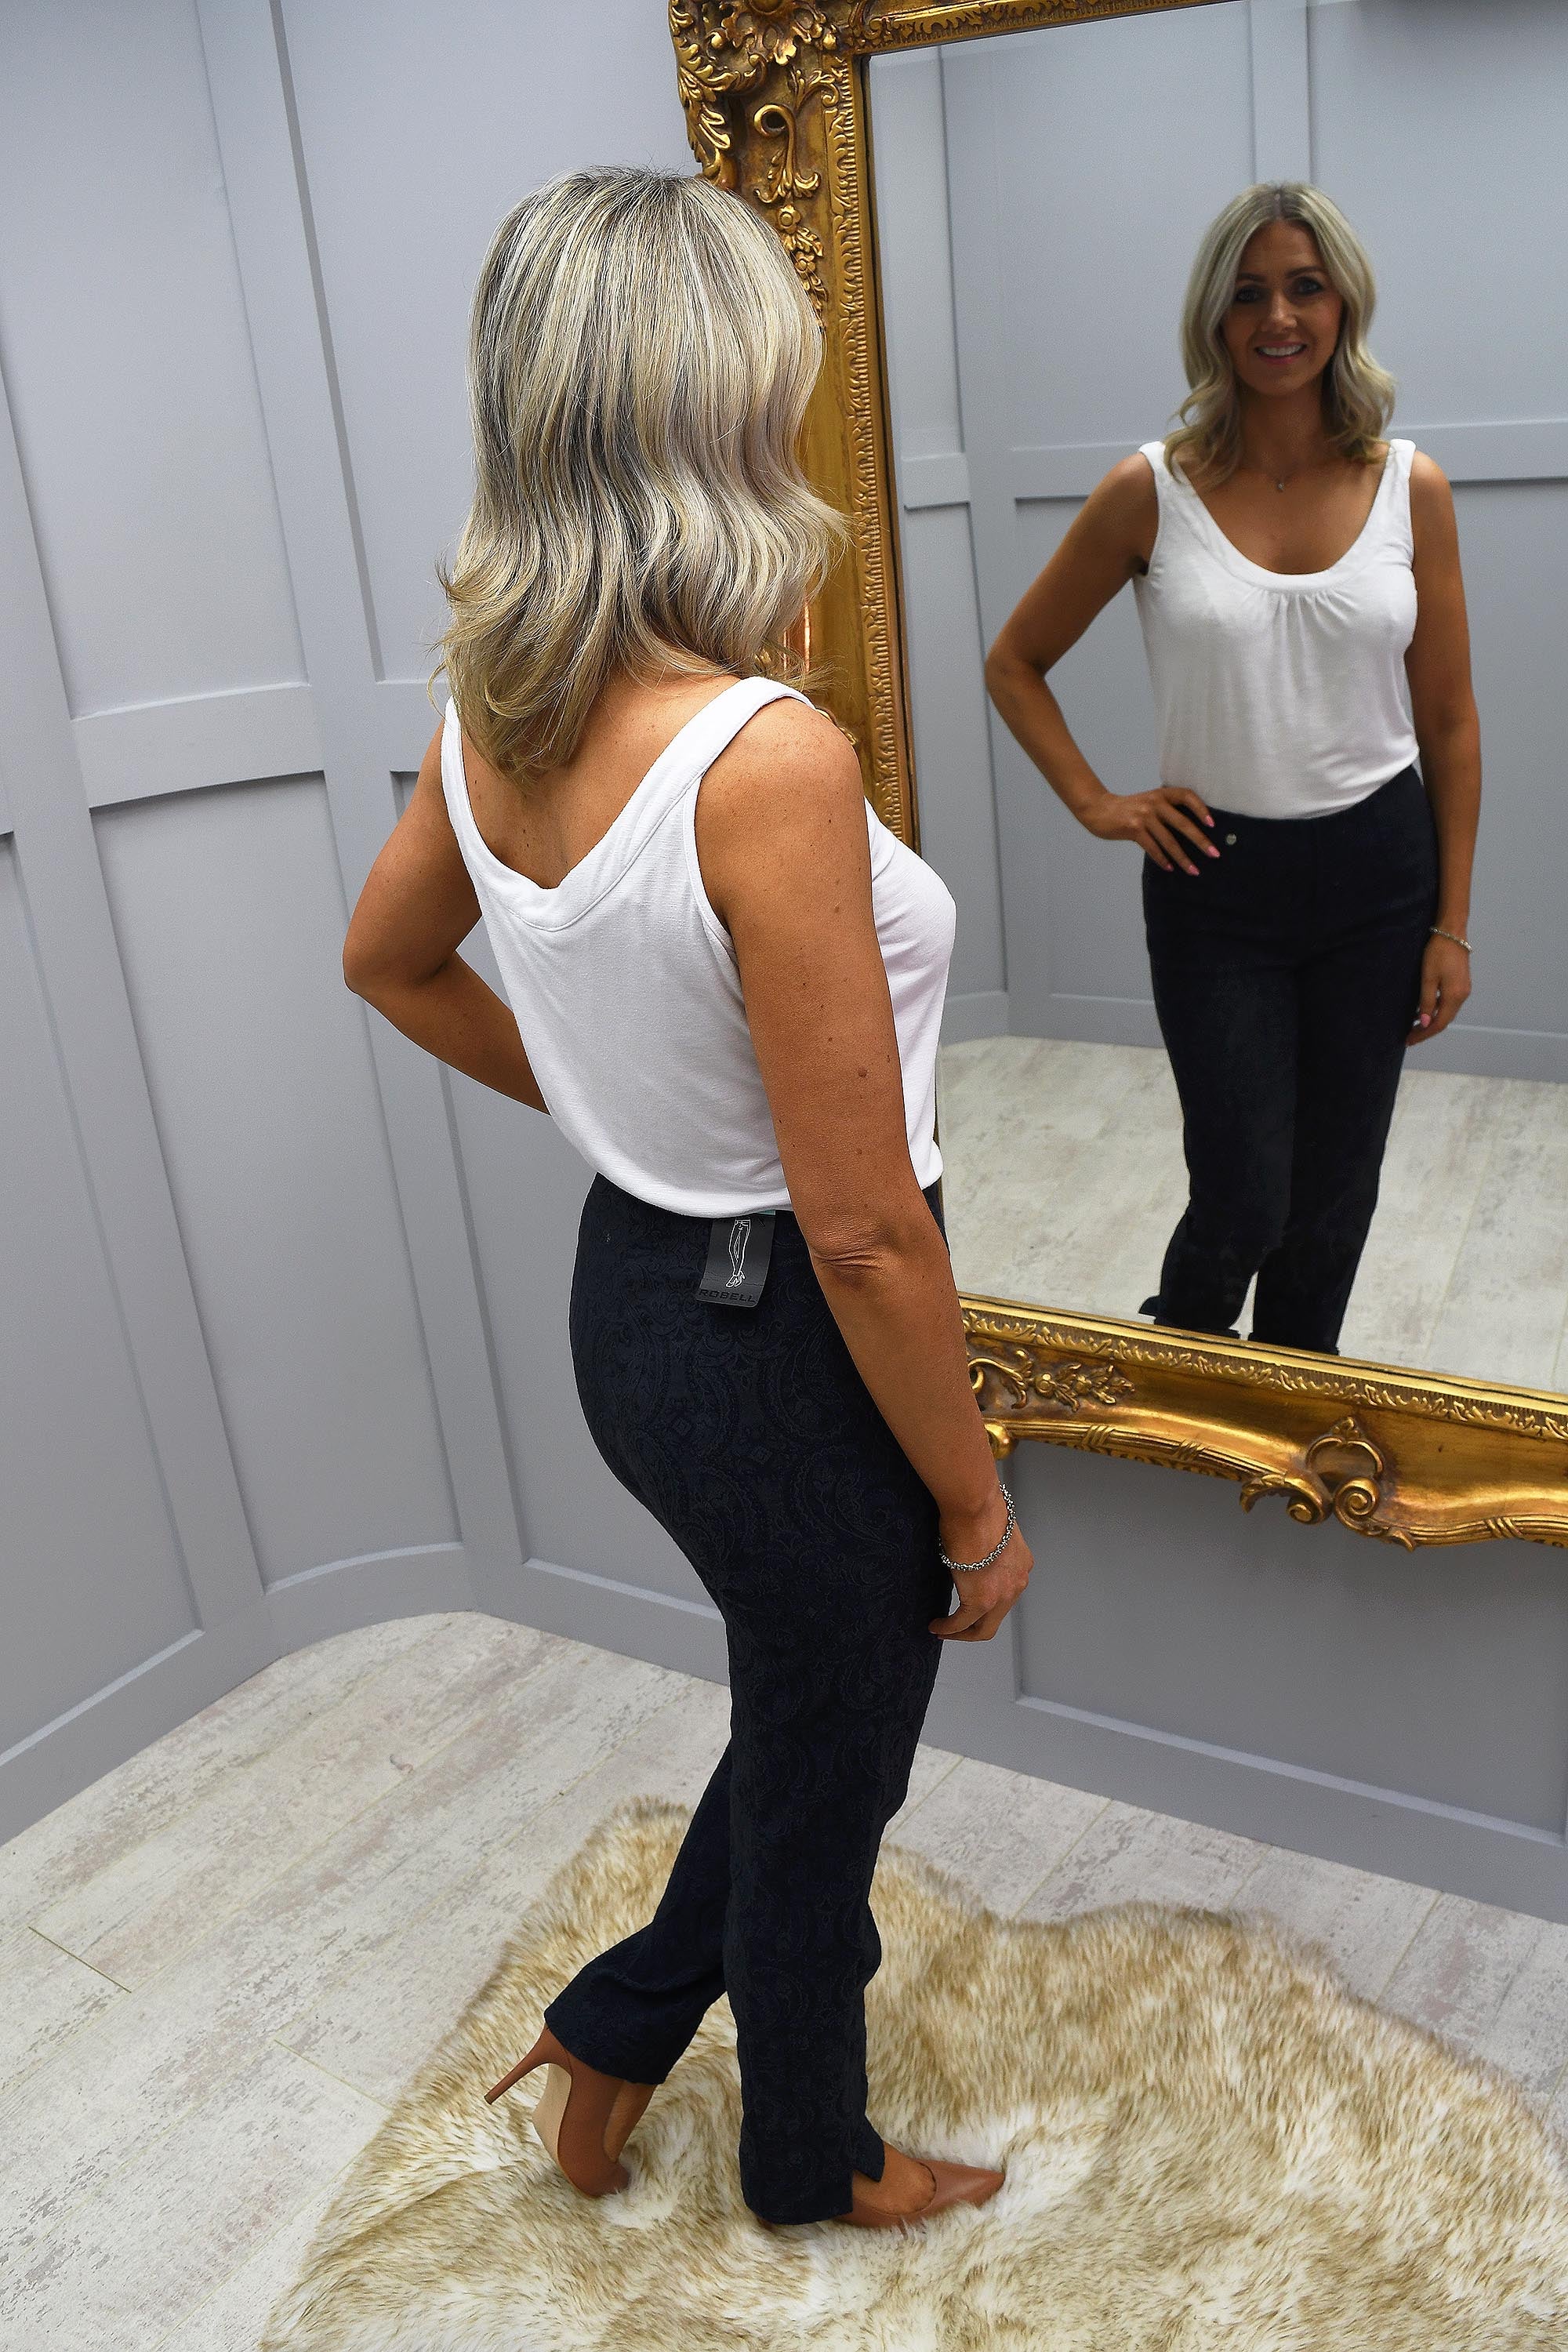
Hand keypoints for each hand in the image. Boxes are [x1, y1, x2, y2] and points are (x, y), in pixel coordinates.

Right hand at [930, 1500, 1033, 1641]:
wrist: (974, 1506)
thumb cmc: (976, 1508)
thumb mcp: (989, 1532)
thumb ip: (986, 1549)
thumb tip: (968, 1553)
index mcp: (1020, 1564)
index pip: (1005, 1593)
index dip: (986, 1604)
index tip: (969, 1606)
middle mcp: (1016, 1583)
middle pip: (996, 1618)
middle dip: (974, 1627)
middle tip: (955, 1629)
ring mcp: (1002, 1595)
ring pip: (983, 1627)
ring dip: (961, 1631)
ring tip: (943, 1630)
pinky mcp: (981, 1600)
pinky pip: (962, 1623)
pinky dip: (948, 1628)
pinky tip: (936, 1626)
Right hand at [1079, 785, 1219, 874]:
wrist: (1099, 809)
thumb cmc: (1128, 809)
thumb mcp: (1148, 802)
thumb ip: (1165, 811)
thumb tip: (1189, 831)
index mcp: (1161, 794)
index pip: (1187, 796)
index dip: (1201, 809)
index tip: (1212, 824)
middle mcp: (1155, 803)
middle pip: (1183, 823)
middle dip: (1200, 841)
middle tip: (1214, 854)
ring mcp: (1144, 816)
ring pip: (1169, 840)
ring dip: (1183, 858)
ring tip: (1194, 870)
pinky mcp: (1133, 828)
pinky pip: (1152, 847)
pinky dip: (1162, 859)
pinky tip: (1170, 868)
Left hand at [1407, 933, 1470, 1045]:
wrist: (1452, 934)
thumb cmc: (1438, 953)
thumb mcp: (1428, 978)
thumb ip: (1427, 1002)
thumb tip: (1426, 1023)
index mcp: (1454, 996)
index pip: (1439, 1024)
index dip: (1424, 1034)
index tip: (1409, 1040)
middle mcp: (1462, 996)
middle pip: (1444, 1021)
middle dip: (1427, 1031)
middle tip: (1409, 1036)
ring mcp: (1464, 990)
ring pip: (1447, 1013)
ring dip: (1432, 1022)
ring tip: (1414, 1027)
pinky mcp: (1461, 984)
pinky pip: (1449, 1004)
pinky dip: (1437, 1011)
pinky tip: (1425, 1011)